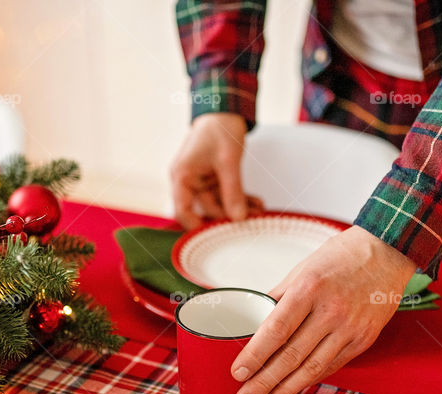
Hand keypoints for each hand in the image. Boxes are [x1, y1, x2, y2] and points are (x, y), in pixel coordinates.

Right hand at [170, 113, 262, 228]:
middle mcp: (189, 181)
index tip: (218, 236)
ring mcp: (201, 180)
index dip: (197, 227)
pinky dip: (240, 198)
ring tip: (259, 211)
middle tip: (250, 221)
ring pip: (219, 203)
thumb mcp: (228, 161)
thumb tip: (238, 218)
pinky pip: (226, 194)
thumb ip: (232, 191)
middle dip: (228, 216)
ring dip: (238, 208)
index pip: (183, 211)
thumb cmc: (219, 128)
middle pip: (205, 209)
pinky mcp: (213, 177)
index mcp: (182, 176)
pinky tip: (256, 203)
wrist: (224, 108)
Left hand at [232, 226, 417, 393]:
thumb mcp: (302, 269)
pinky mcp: (363, 340)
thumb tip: (253, 321)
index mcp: (310, 289)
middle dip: (264, 382)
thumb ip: (278, 297)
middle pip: (292, 355)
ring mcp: (350, 328)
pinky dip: (308, 380)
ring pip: (312, 368)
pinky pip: (331, 366)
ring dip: (284, 390)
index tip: (238, 372)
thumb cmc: (341, 258)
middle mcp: (331, 311)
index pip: (277, 330)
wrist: (387, 253)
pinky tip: (290, 390)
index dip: (255, 355)